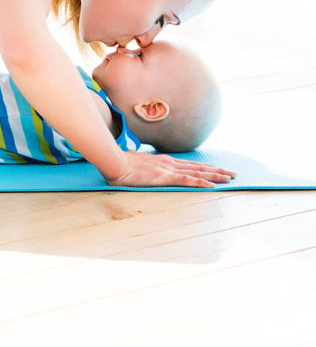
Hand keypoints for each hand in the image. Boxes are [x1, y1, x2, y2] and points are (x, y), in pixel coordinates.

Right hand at [106, 150, 235, 187]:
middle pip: (198, 167)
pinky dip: (202, 182)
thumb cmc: (119, 164)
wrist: (114, 161)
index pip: (188, 165)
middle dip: (216, 170)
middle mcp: (169, 163)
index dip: (204, 167)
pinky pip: (188, 180)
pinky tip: (213, 185)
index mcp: (163, 161)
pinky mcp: (165, 177)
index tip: (216, 169)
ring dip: (215, 175)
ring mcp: (168, 169)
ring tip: (229, 178)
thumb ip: (141, 168)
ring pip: (198, 172)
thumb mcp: (133, 165)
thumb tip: (138, 171)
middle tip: (232, 173)